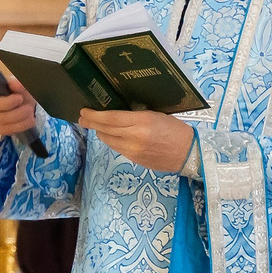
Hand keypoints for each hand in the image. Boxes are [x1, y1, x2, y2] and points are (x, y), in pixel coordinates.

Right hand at [0, 78, 38, 138]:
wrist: (30, 106)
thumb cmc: (21, 92)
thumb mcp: (22, 85)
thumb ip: (18, 83)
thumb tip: (13, 84)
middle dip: (6, 103)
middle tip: (20, 98)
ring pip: (0, 119)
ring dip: (18, 114)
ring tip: (29, 109)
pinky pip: (7, 129)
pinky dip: (22, 124)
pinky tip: (30, 119)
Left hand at [78, 108, 195, 175]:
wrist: (189, 153)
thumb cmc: (176, 130)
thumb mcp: (156, 115)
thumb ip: (135, 116)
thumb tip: (116, 116)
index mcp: (141, 122)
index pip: (110, 118)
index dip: (94, 115)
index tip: (84, 111)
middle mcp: (134, 137)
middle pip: (105, 130)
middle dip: (91, 124)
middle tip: (82, 118)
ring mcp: (133, 151)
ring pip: (108, 141)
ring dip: (100, 133)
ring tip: (96, 127)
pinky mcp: (135, 160)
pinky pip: (117, 149)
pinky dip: (112, 141)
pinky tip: (111, 137)